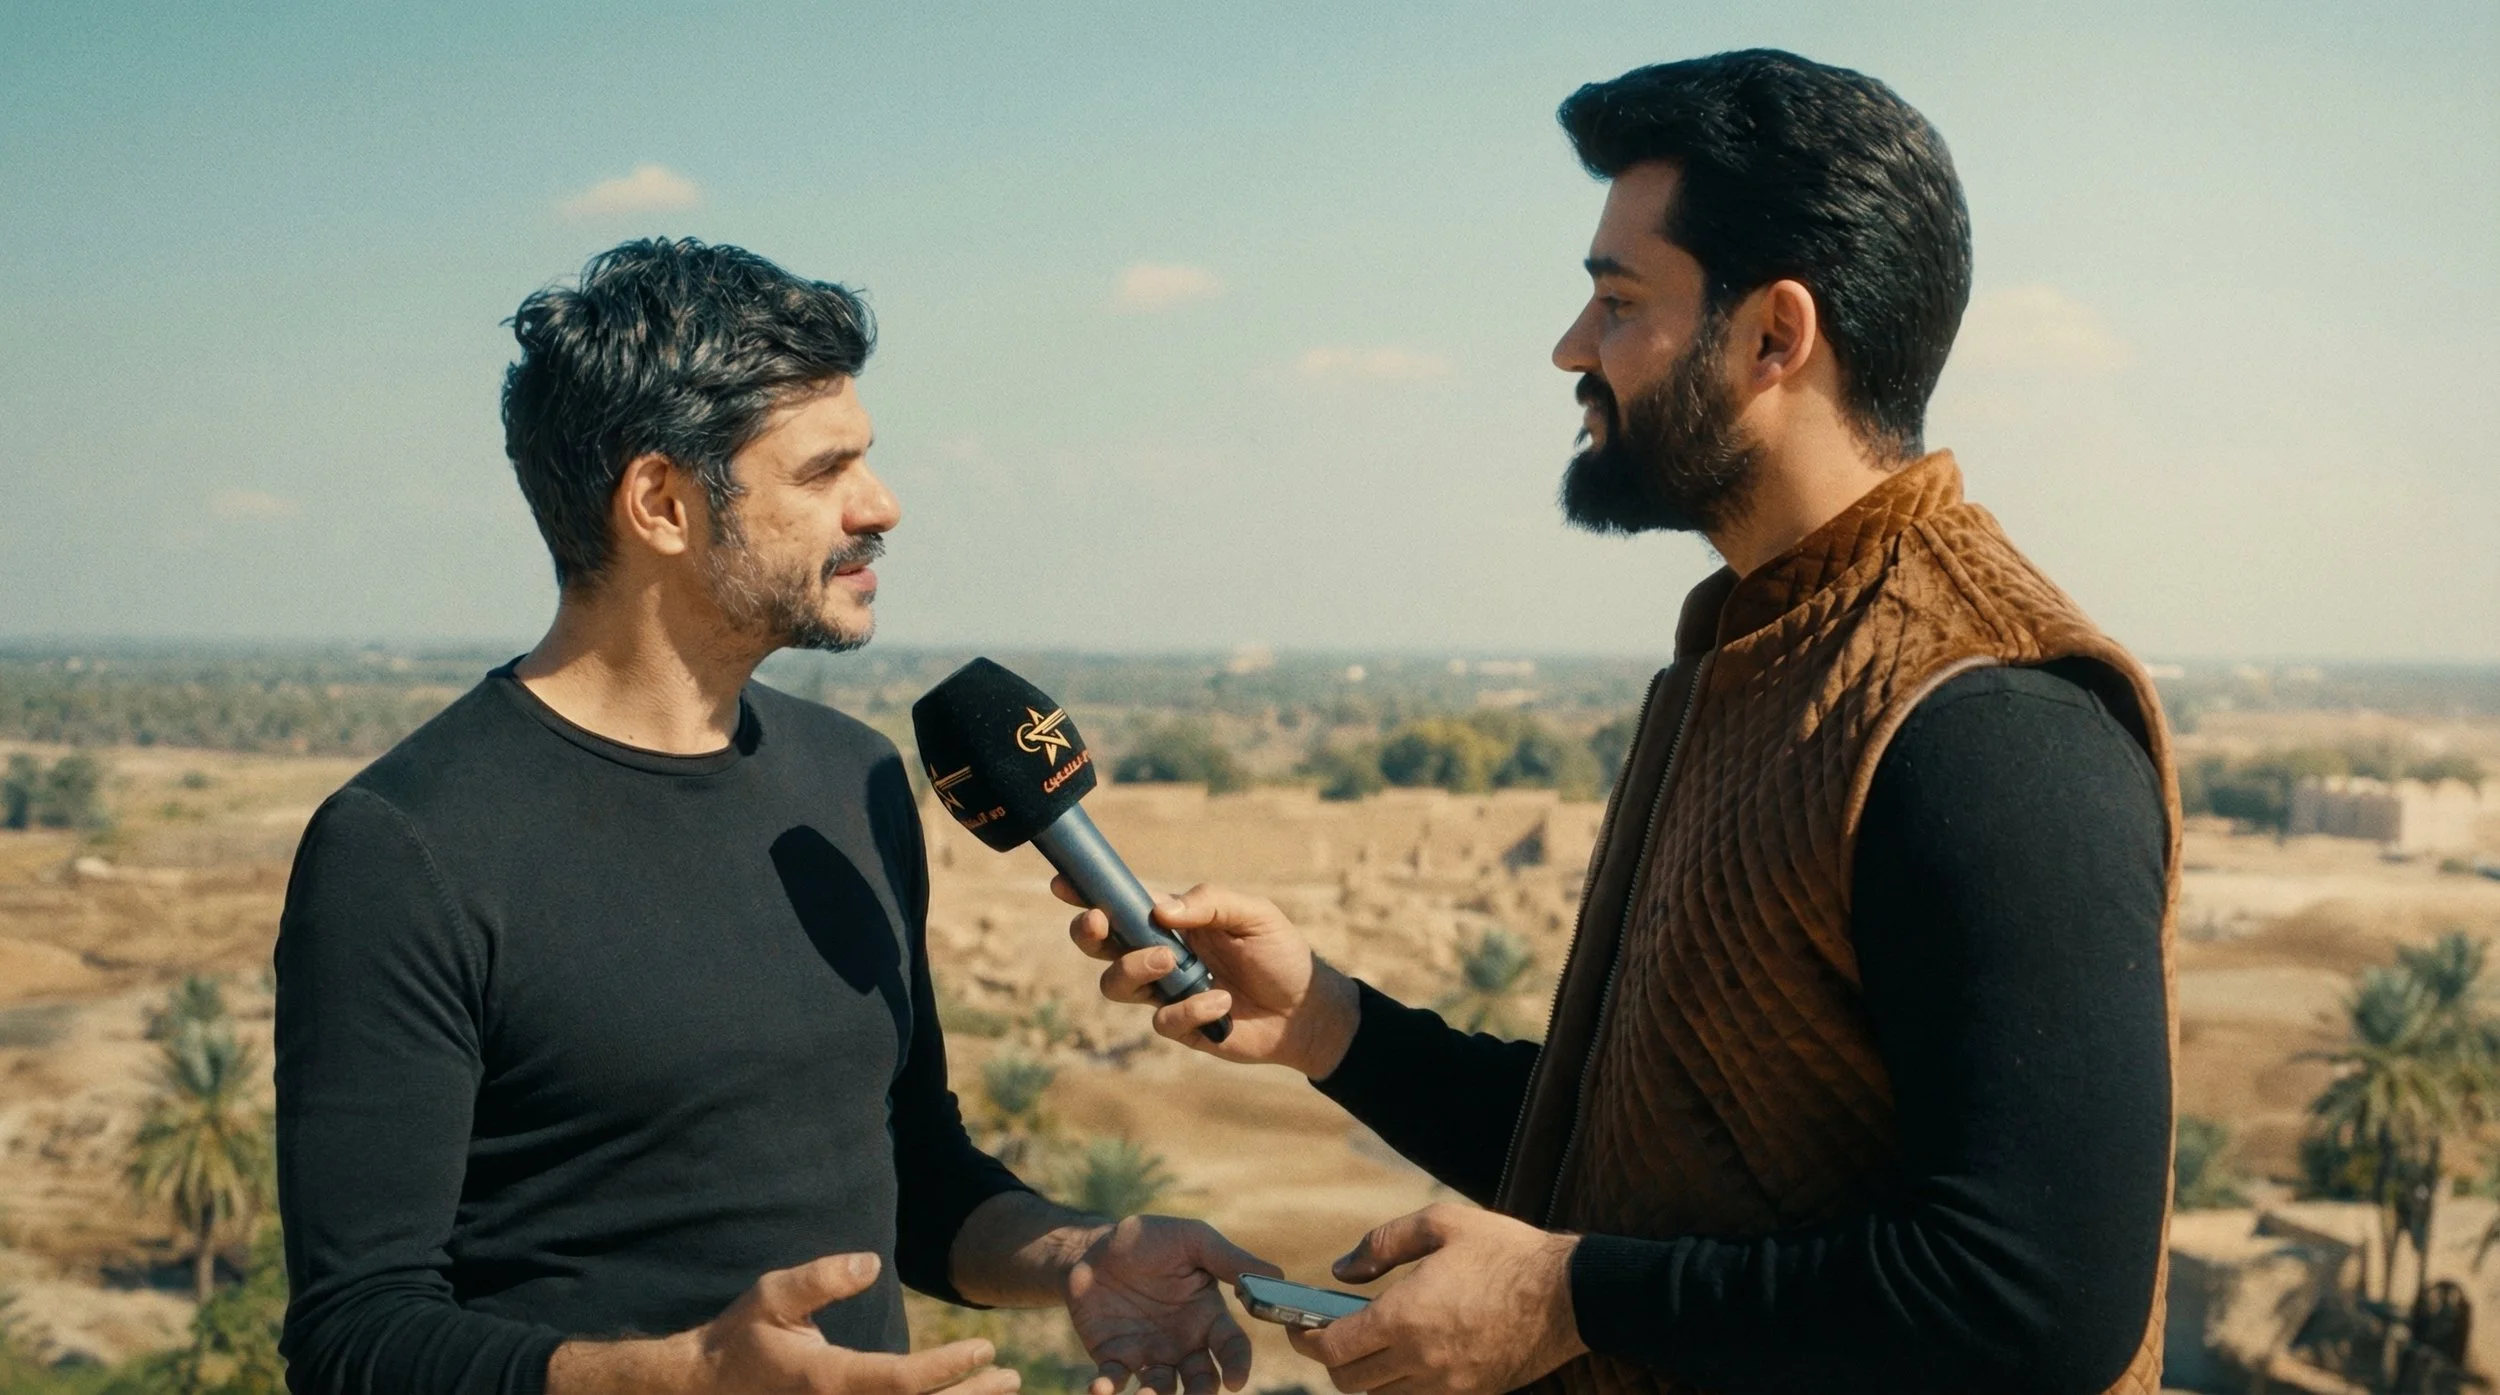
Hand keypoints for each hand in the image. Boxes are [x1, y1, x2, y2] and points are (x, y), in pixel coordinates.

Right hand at [550, 1252, 1017, 1394]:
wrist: (702, 1391)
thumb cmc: (740, 1338)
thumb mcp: (771, 1296)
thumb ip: (819, 1277)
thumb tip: (871, 1262)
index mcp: (827, 1380)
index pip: (903, 1381)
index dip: (949, 1366)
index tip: (987, 1347)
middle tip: (1011, 1377)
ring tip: (1000, 1393)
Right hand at [1054, 879, 1360, 1077]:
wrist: (1307, 1009)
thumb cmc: (1280, 953)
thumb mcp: (1253, 914)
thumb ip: (1209, 903)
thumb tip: (1158, 909)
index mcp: (1170, 921)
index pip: (1119, 903)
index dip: (1086, 893)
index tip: (1064, 884)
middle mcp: (1158, 954)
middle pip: (1099, 945)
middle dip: (1088, 932)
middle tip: (1099, 922)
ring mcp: (1165, 992)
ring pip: (1115, 985)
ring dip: (1134, 969)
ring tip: (1173, 961)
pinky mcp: (1180, 1026)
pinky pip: (1162, 1020)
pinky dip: (1190, 1008)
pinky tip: (1222, 1003)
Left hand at [1063, 1215, 1281, 1394]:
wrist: (1094, 1246)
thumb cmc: (1150, 1240)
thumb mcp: (1191, 1240)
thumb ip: (1229, 1259)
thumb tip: (1278, 1274)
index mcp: (1208, 1316)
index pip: (1232, 1347)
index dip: (1237, 1365)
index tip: (1235, 1380)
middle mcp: (1183, 1342)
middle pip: (1202, 1379)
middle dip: (1201, 1393)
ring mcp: (1149, 1353)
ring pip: (1161, 1389)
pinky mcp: (1114, 1357)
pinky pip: (1114, 1380)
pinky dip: (1107, 1389)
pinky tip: (1100, 1388)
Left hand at [1287, 1205, 1585, 1394]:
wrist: (1571, 1294)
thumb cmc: (1506, 1251)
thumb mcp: (1440, 1224)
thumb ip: (1381, 1245)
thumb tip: (1341, 1271)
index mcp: (1405, 1317)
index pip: (1333, 1348)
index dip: (1305, 1340)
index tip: (1297, 1327)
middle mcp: (1421, 1359)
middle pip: (1350, 1382)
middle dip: (1331, 1360)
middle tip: (1330, 1334)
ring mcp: (1448, 1384)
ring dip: (1365, 1376)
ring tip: (1369, 1342)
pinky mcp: (1472, 1394)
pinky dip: (1400, 1385)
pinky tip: (1409, 1354)